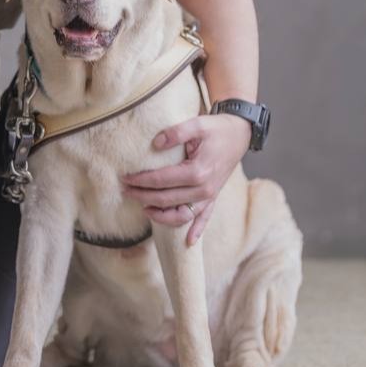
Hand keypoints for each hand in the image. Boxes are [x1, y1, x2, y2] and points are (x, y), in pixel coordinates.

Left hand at [120, 114, 250, 245]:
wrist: (239, 134)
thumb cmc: (217, 129)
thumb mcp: (197, 124)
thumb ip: (175, 133)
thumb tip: (156, 143)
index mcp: (198, 172)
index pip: (161, 180)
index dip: (141, 180)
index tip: (125, 178)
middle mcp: (204, 189)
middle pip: (166, 199)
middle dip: (142, 196)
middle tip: (125, 191)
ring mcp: (209, 196)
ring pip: (182, 215)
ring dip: (161, 215)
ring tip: (143, 209)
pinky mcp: (213, 198)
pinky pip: (204, 219)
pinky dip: (196, 231)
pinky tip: (188, 242)